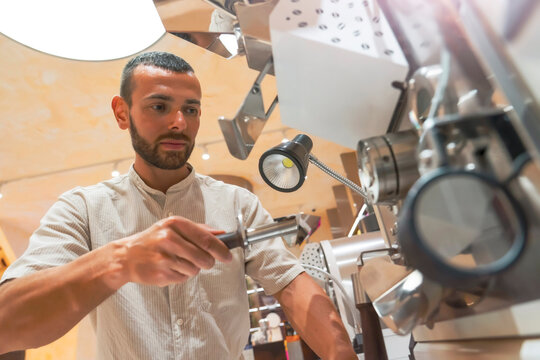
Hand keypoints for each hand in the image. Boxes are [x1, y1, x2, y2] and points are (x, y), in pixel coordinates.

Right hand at [114, 216, 231, 286]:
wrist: (126, 256)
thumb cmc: (153, 240)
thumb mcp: (173, 227)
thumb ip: (198, 229)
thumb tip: (222, 234)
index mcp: (175, 223)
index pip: (206, 239)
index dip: (221, 250)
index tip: (228, 256)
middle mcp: (169, 238)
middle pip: (204, 257)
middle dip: (208, 262)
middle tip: (205, 262)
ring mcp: (164, 257)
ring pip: (195, 270)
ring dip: (192, 269)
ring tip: (178, 262)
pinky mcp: (160, 273)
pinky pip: (183, 278)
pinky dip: (181, 276)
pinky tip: (170, 269)